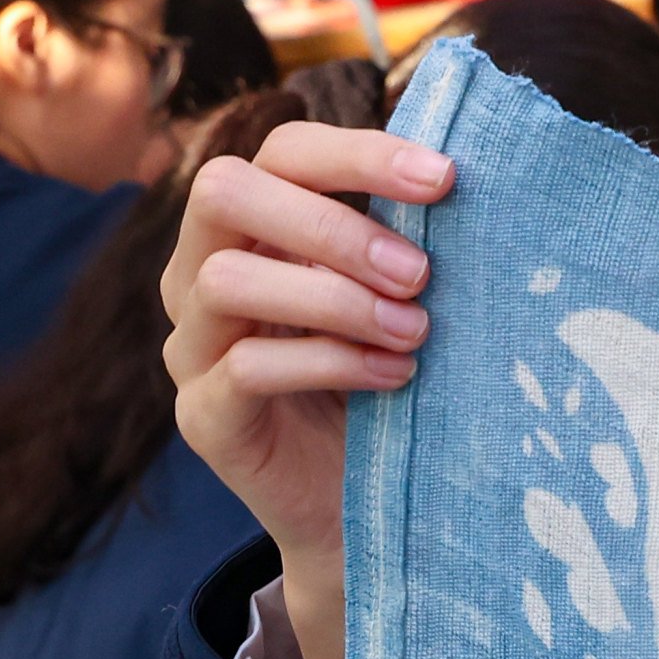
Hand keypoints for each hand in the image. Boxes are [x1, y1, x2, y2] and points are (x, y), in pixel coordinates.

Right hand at [161, 119, 452, 658]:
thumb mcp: (394, 299)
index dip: (360, 153)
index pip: (283, 152)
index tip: (445, 179)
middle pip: (225, 192)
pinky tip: (395, 377)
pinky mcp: (202, 414)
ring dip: (335, 299)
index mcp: (251, 225)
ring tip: (415, 331)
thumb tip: (467, 178)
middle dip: (333, 225)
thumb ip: (400, 241)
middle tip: (420, 274)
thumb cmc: (384, 379)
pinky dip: (330, 363)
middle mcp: (200, 270)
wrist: (358, 507)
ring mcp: (191, 343)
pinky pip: (245, 368)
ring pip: (227, 279)